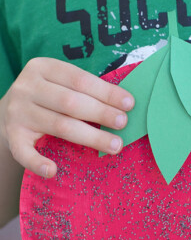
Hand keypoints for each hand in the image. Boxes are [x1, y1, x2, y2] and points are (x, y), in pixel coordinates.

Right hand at [0, 57, 134, 177]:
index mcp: (42, 68)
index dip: (106, 92)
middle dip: (101, 113)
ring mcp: (17, 112)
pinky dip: (37, 163)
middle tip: (123, 123)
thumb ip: (85, 90)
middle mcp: (27, 88)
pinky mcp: (12, 136)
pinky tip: (52, 171)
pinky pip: (24, 153)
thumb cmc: (47, 98)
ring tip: (115, 145)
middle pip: (71, 102)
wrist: (5, 112)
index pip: (79, 80)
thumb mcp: (60, 83)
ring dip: (91, 138)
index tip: (129, 104)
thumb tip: (125, 105)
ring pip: (59, 126)